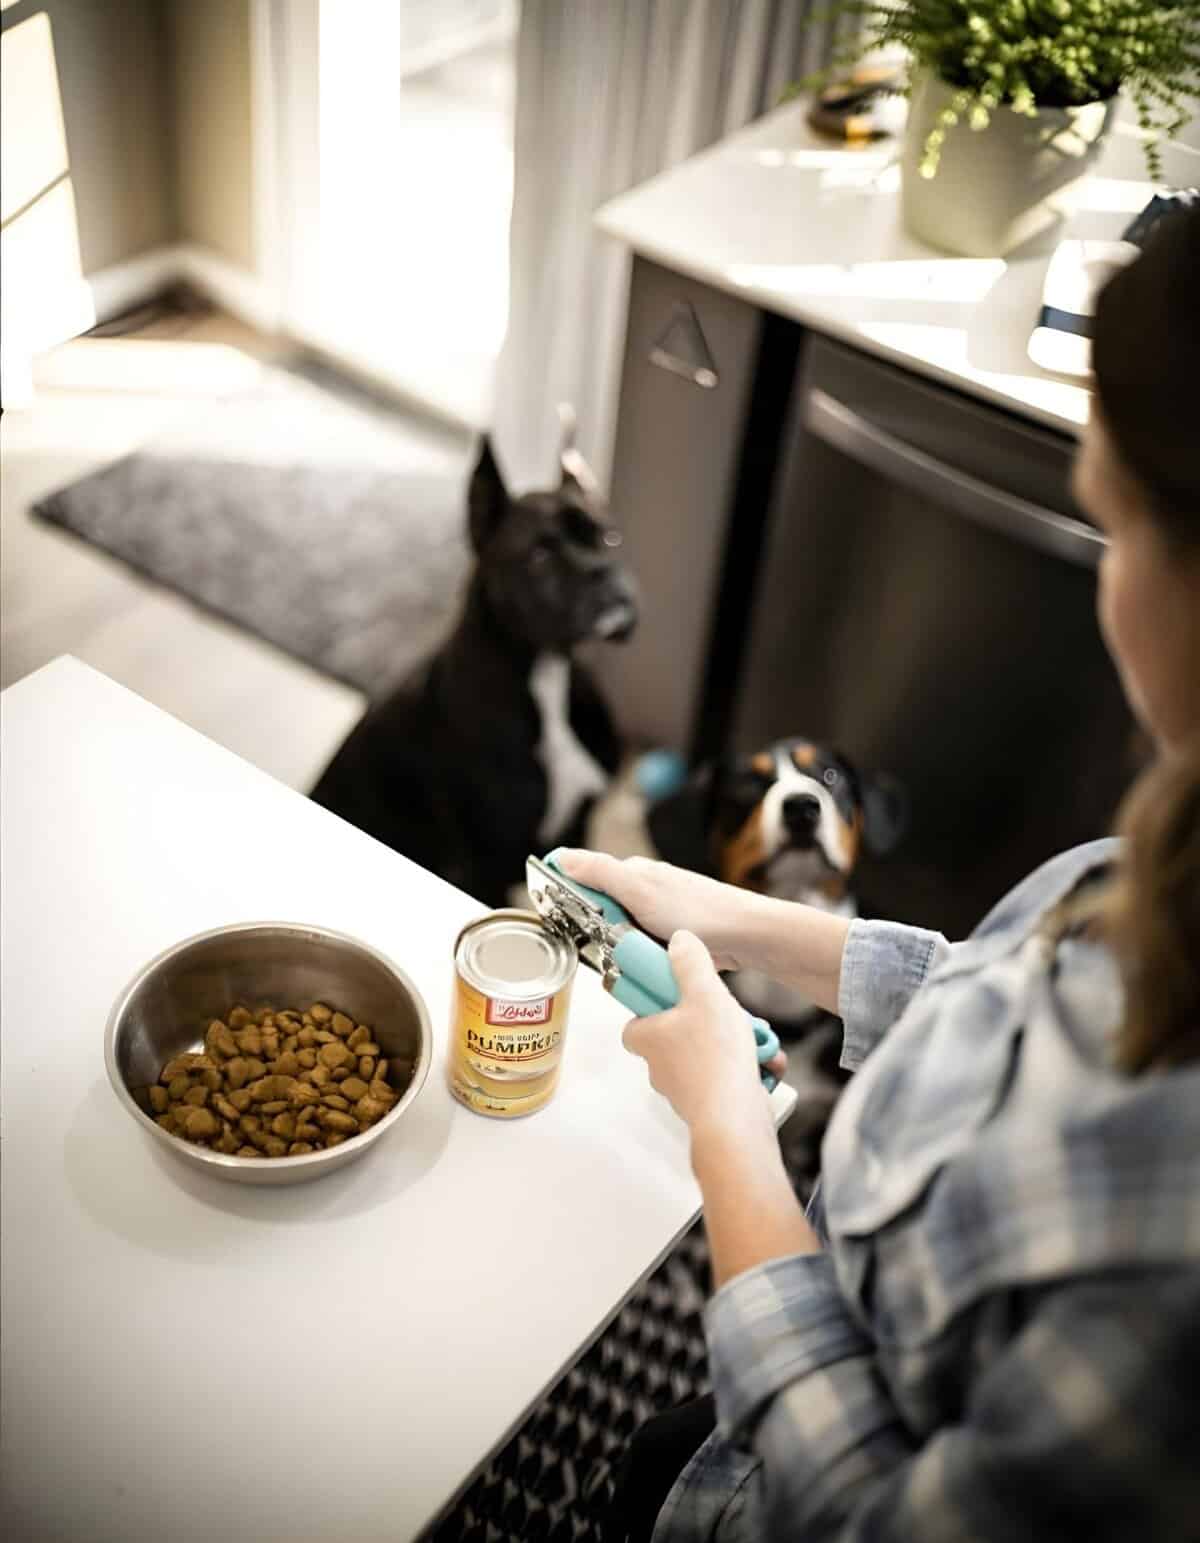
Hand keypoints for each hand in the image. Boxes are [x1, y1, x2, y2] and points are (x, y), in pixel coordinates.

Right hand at [557, 849, 751, 971]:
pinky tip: (643, 965)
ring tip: (626, 958)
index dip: (566, 896)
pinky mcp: (669, 938)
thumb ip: (600, 873)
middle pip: (599, 912)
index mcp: (632, 874)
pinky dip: (638, 958)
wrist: (744, 936)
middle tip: (600, 945)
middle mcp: (644, 891)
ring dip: (617, 948)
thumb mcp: (640, 891)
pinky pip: (640, 950)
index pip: (584, 878)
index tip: (556, 914)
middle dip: (593, 931)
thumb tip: (563, 858)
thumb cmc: (697, 911)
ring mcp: (657, 916)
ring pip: (619, 935)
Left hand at [621, 929, 777, 1143]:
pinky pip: (728, 1078)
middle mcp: (661, 1066)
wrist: (734, 1118)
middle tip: (729, 1015)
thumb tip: (678, 941)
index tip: (675, 994)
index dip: (655, 1005)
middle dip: (712, 1024)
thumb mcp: (705, 994)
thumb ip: (690, 964)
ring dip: (737, 1046)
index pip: (636, 1020)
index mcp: (648, 1038)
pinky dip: (748, 1069)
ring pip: (709, 1056)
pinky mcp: (710, 1104)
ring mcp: (685, 1088)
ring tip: (756, 1040)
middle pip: (680, 1035)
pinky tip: (765, 1065)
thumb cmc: (714, 1060)